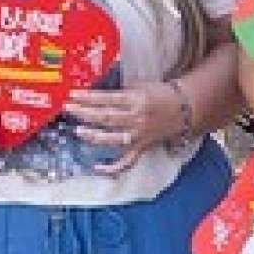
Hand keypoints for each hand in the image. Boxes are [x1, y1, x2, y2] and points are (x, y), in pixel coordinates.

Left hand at [70, 80, 186, 172]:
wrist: (183, 109)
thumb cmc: (160, 94)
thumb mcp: (141, 85)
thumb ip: (120, 90)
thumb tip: (96, 93)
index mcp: (136, 100)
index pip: (108, 99)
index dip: (89, 98)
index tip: (73, 95)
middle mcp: (136, 119)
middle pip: (107, 118)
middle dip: (85, 114)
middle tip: (69, 109)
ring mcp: (138, 136)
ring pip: (113, 139)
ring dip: (94, 136)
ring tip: (78, 131)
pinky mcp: (141, 148)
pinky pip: (127, 162)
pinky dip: (112, 168)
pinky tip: (97, 168)